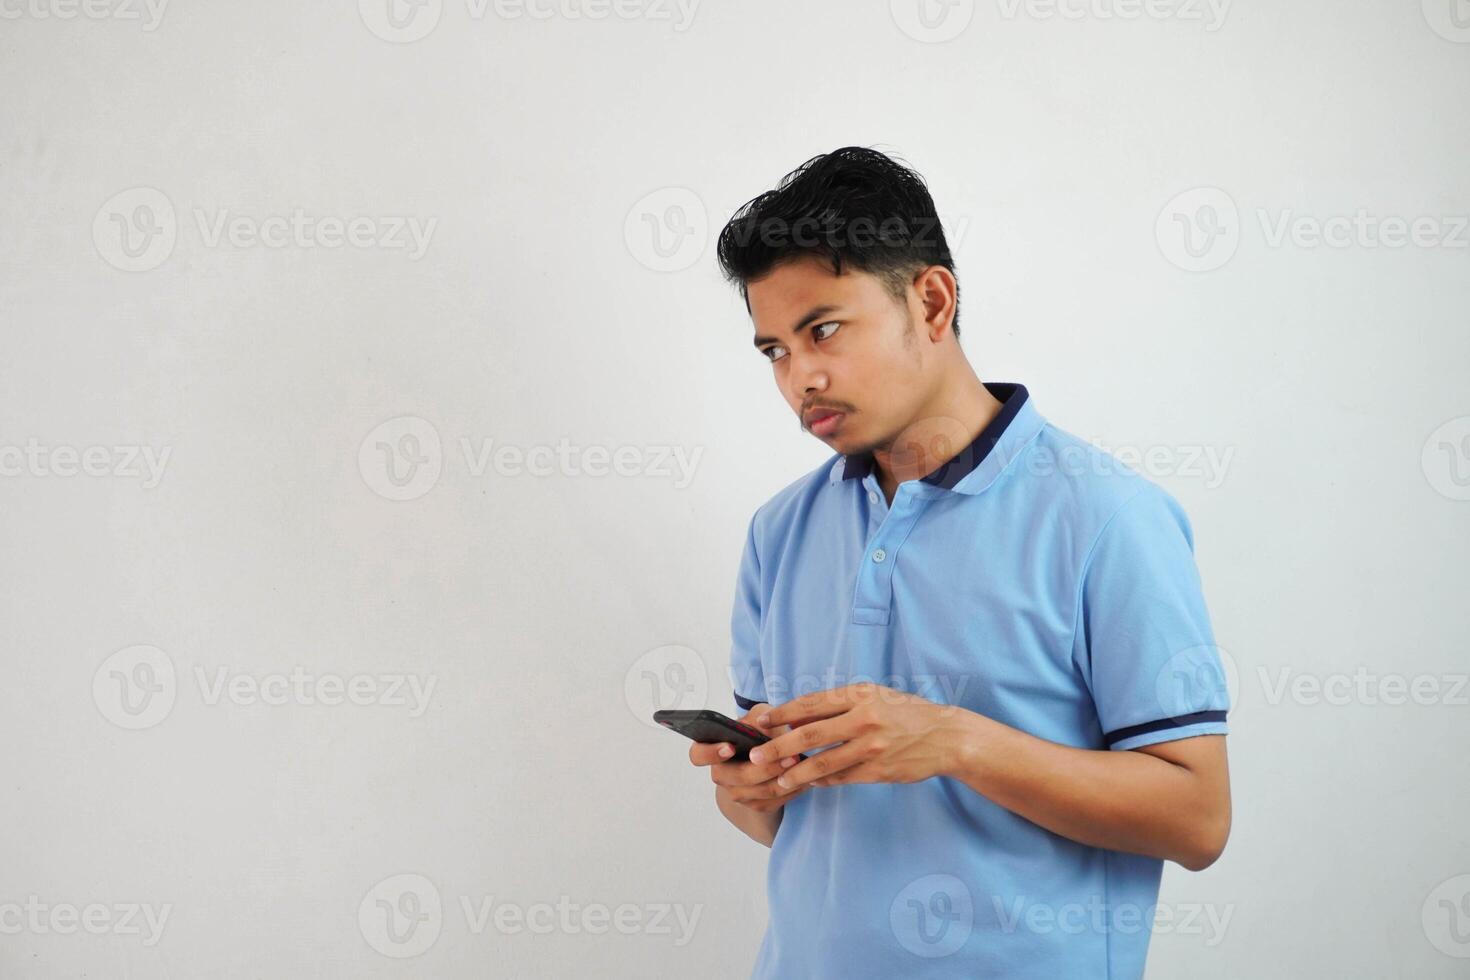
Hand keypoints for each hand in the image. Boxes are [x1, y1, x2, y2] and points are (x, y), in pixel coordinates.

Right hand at [687, 704, 807, 812]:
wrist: (768, 757)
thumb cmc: (761, 731)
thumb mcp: (761, 717)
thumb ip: (759, 717)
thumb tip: (762, 726)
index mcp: (712, 749)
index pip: (698, 755)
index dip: (711, 753)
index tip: (730, 747)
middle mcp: (722, 774)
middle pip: (737, 777)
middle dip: (765, 768)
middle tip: (789, 757)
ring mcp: (737, 793)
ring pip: (759, 792)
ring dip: (782, 780)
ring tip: (802, 765)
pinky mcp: (756, 805)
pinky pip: (774, 801)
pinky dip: (790, 789)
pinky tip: (805, 777)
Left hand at [747, 683, 963, 789]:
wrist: (947, 737)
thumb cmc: (907, 713)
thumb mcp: (876, 696)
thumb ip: (841, 705)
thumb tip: (800, 716)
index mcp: (860, 695)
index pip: (811, 703)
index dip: (782, 713)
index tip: (761, 721)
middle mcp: (863, 719)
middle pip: (810, 733)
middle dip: (778, 746)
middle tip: (757, 757)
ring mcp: (871, 747)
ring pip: (823, 762)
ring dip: (796, 772)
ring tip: (779, 780)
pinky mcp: (878, 771)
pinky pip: (842, 778)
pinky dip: (822, 780)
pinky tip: (809, 782)